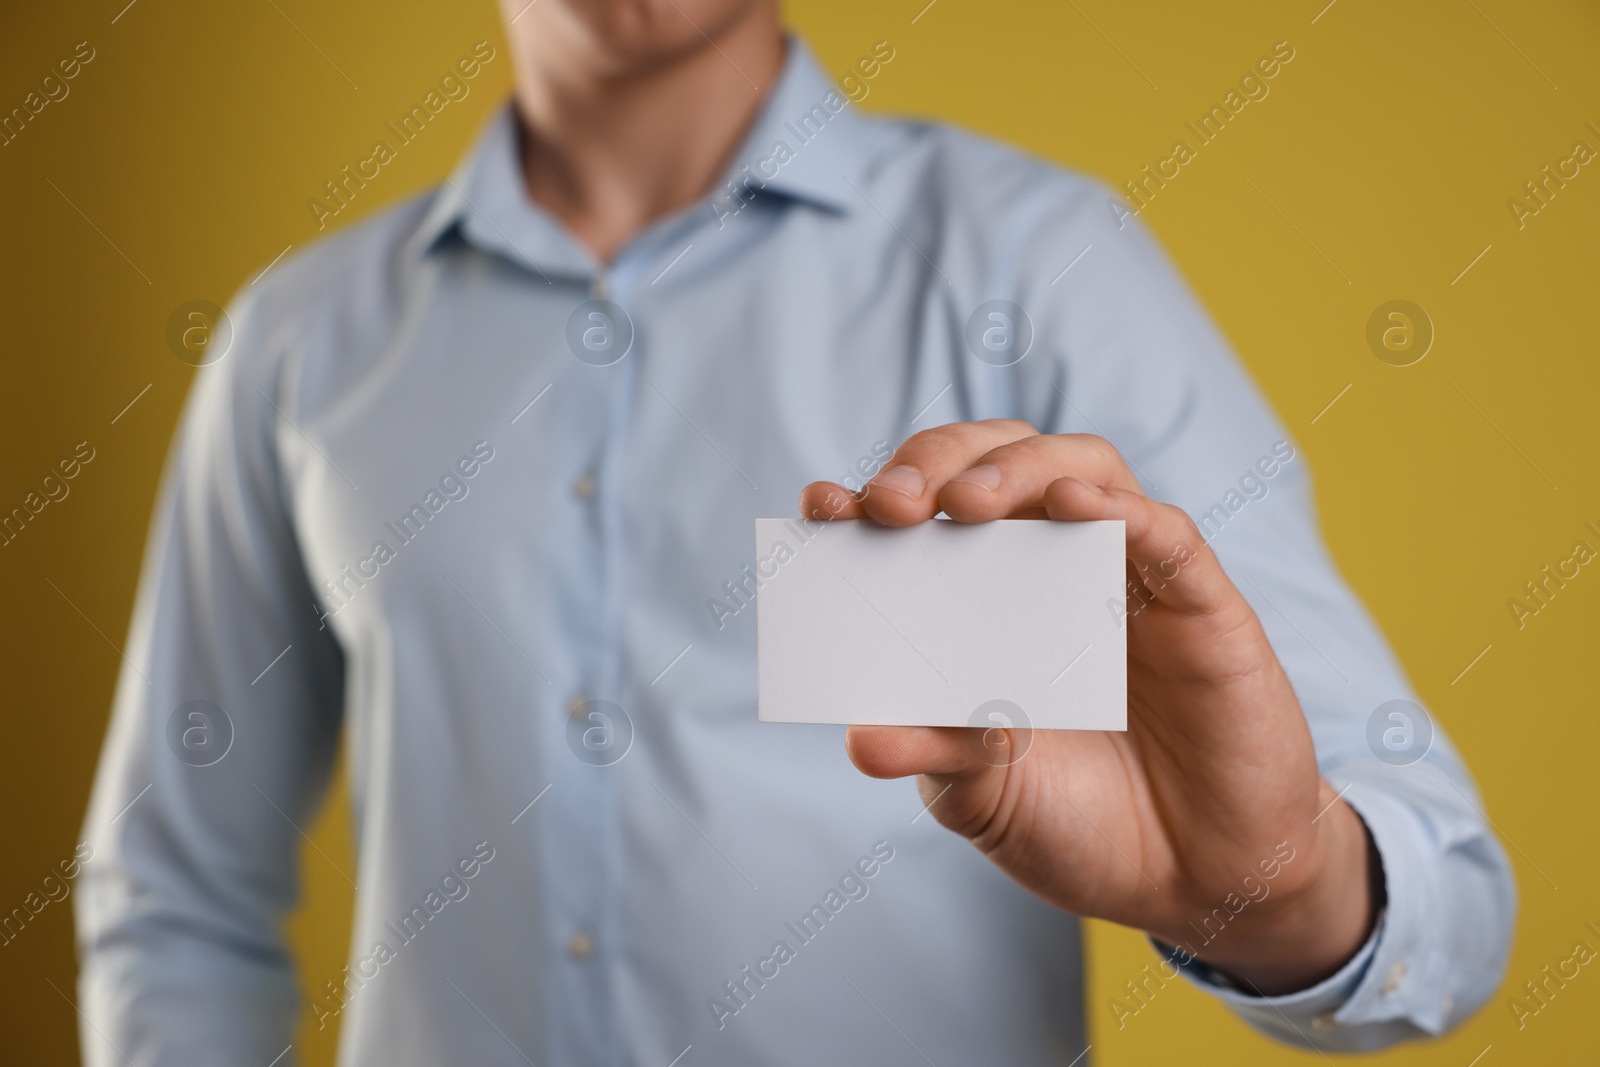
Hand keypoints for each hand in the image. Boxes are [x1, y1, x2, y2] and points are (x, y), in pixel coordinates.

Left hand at [799, 420, 1378, 994]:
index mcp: (987, 600)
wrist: (1194, 886)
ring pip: (1082, 466)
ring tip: (967, 502)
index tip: (822, 507)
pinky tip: (1076, 504)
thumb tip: (861, 739)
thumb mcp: (984, 797)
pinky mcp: (1203, 606)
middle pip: (999, 462)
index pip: (929, 516)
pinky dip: (1121, 509)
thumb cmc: (1081, 823)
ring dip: (1018, 469)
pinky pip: (1167, 534)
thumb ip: (933, 753)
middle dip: (937, 464)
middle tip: (892, 504)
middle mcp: (1053, 570)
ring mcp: (1129, 580)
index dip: (877, 496)